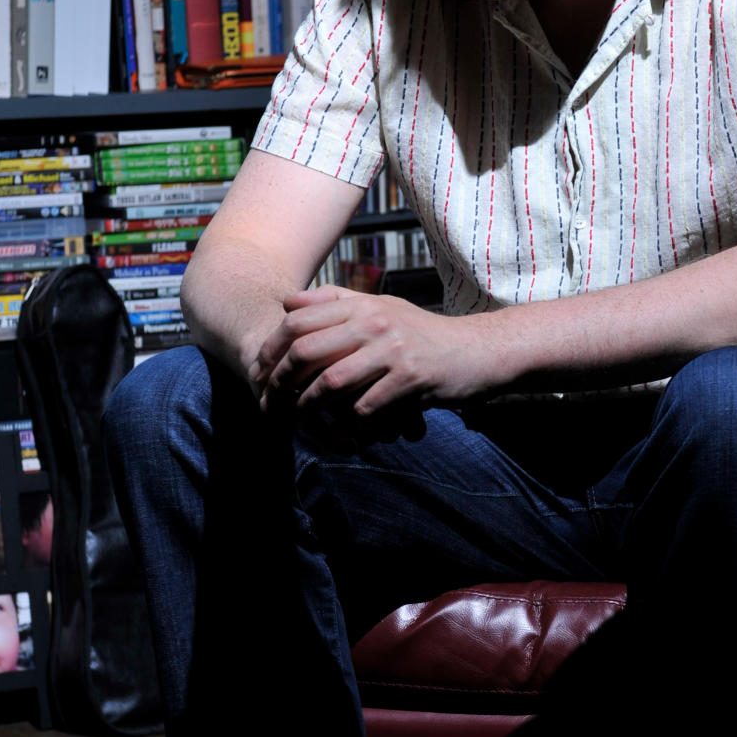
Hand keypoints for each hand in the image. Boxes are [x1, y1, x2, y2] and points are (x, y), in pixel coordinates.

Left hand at [251, 287, 495, 417]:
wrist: (477, 351)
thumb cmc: (424, 334)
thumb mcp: (382, 307)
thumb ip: (337, 303)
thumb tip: (286, 302)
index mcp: (363, 304)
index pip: (298, 320)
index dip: (270, 348)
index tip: (258, 373)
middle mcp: (374, 322)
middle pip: (306, 351)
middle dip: (279, 382)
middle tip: (268, 403)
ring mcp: (393, 350)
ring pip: (330, 382)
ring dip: (307, 407)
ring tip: (297, 421)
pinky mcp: (411, 378)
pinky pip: (365, 407)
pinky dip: (347, 425)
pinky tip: (339, 434)